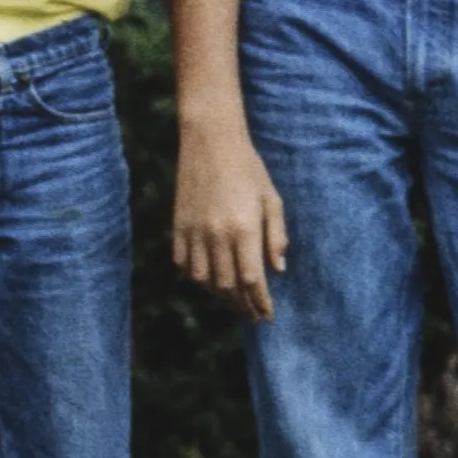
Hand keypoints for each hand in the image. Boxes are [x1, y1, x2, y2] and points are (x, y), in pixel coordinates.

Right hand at [172, 121, 289, 322]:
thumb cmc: (248, 169)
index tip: (267, 315)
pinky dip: (196, 277)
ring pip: (204, 280)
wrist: (210, 143)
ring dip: (219, 295)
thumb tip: (278, 269)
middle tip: (252, 313)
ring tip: (232, 300)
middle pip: (227, 286)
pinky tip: (208, 279)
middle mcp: (217, 235)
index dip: (260, 302)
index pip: (252, 279)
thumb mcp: (271, 199)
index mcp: (244, 228)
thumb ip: (276, 236)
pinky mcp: (179, 227)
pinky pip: (184, 264)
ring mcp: (194, 232)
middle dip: (242, 305)